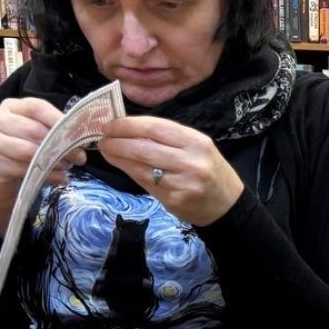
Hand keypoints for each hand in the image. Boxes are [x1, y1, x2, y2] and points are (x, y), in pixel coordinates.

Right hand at [0, 98, 86, 237]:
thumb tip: (79, 137)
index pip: (36, 107)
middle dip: (60, 145)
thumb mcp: (37, 137)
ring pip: (29, 150)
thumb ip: (53, 131)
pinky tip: (59, 178)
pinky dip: (46, 175)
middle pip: (33, 129)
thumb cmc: (22, 155)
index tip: (78, 135)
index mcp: (9, 107)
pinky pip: (24, 168)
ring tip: (67, 167)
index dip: (59, 120)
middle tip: (79, 157)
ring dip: (54, 161)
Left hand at [96, 116, 243, 226]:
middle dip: (117, 141)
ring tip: (106, 150)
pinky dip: (129, 172)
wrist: (227, 204)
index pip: (155, 127)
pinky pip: (145, 182)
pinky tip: (122, 166)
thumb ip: (167, 138)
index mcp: (196, 142)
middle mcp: (191, 161)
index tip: (110, 124)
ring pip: (141, 166)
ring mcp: (183, 182)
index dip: (128, 125)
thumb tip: (129, 129)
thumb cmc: (209, 170)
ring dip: (118, 157)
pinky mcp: (174, 200)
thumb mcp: (196, 147)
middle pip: (144, 147)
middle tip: (102, 138)